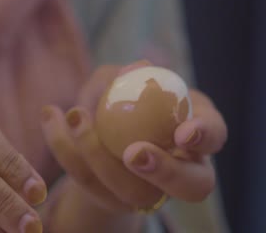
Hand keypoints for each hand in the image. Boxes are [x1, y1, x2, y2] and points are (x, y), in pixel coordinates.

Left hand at [41, 60, 226, 214]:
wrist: (110, 136)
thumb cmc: (133, 101)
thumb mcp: (135, 83)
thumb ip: (134, 75)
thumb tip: (139, 67)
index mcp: (197, 137)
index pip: (215, 137)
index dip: (205, 137)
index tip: (182, 133)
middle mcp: (181, 171)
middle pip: (190, 187)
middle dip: (164, 172)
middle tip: (132, 153)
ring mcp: (146, 192)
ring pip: (131, 192)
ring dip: (97, 154)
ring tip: (75, 115)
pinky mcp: (109, 198)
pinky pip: (86, 181)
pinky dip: (63, 146)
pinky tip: (50, 114)